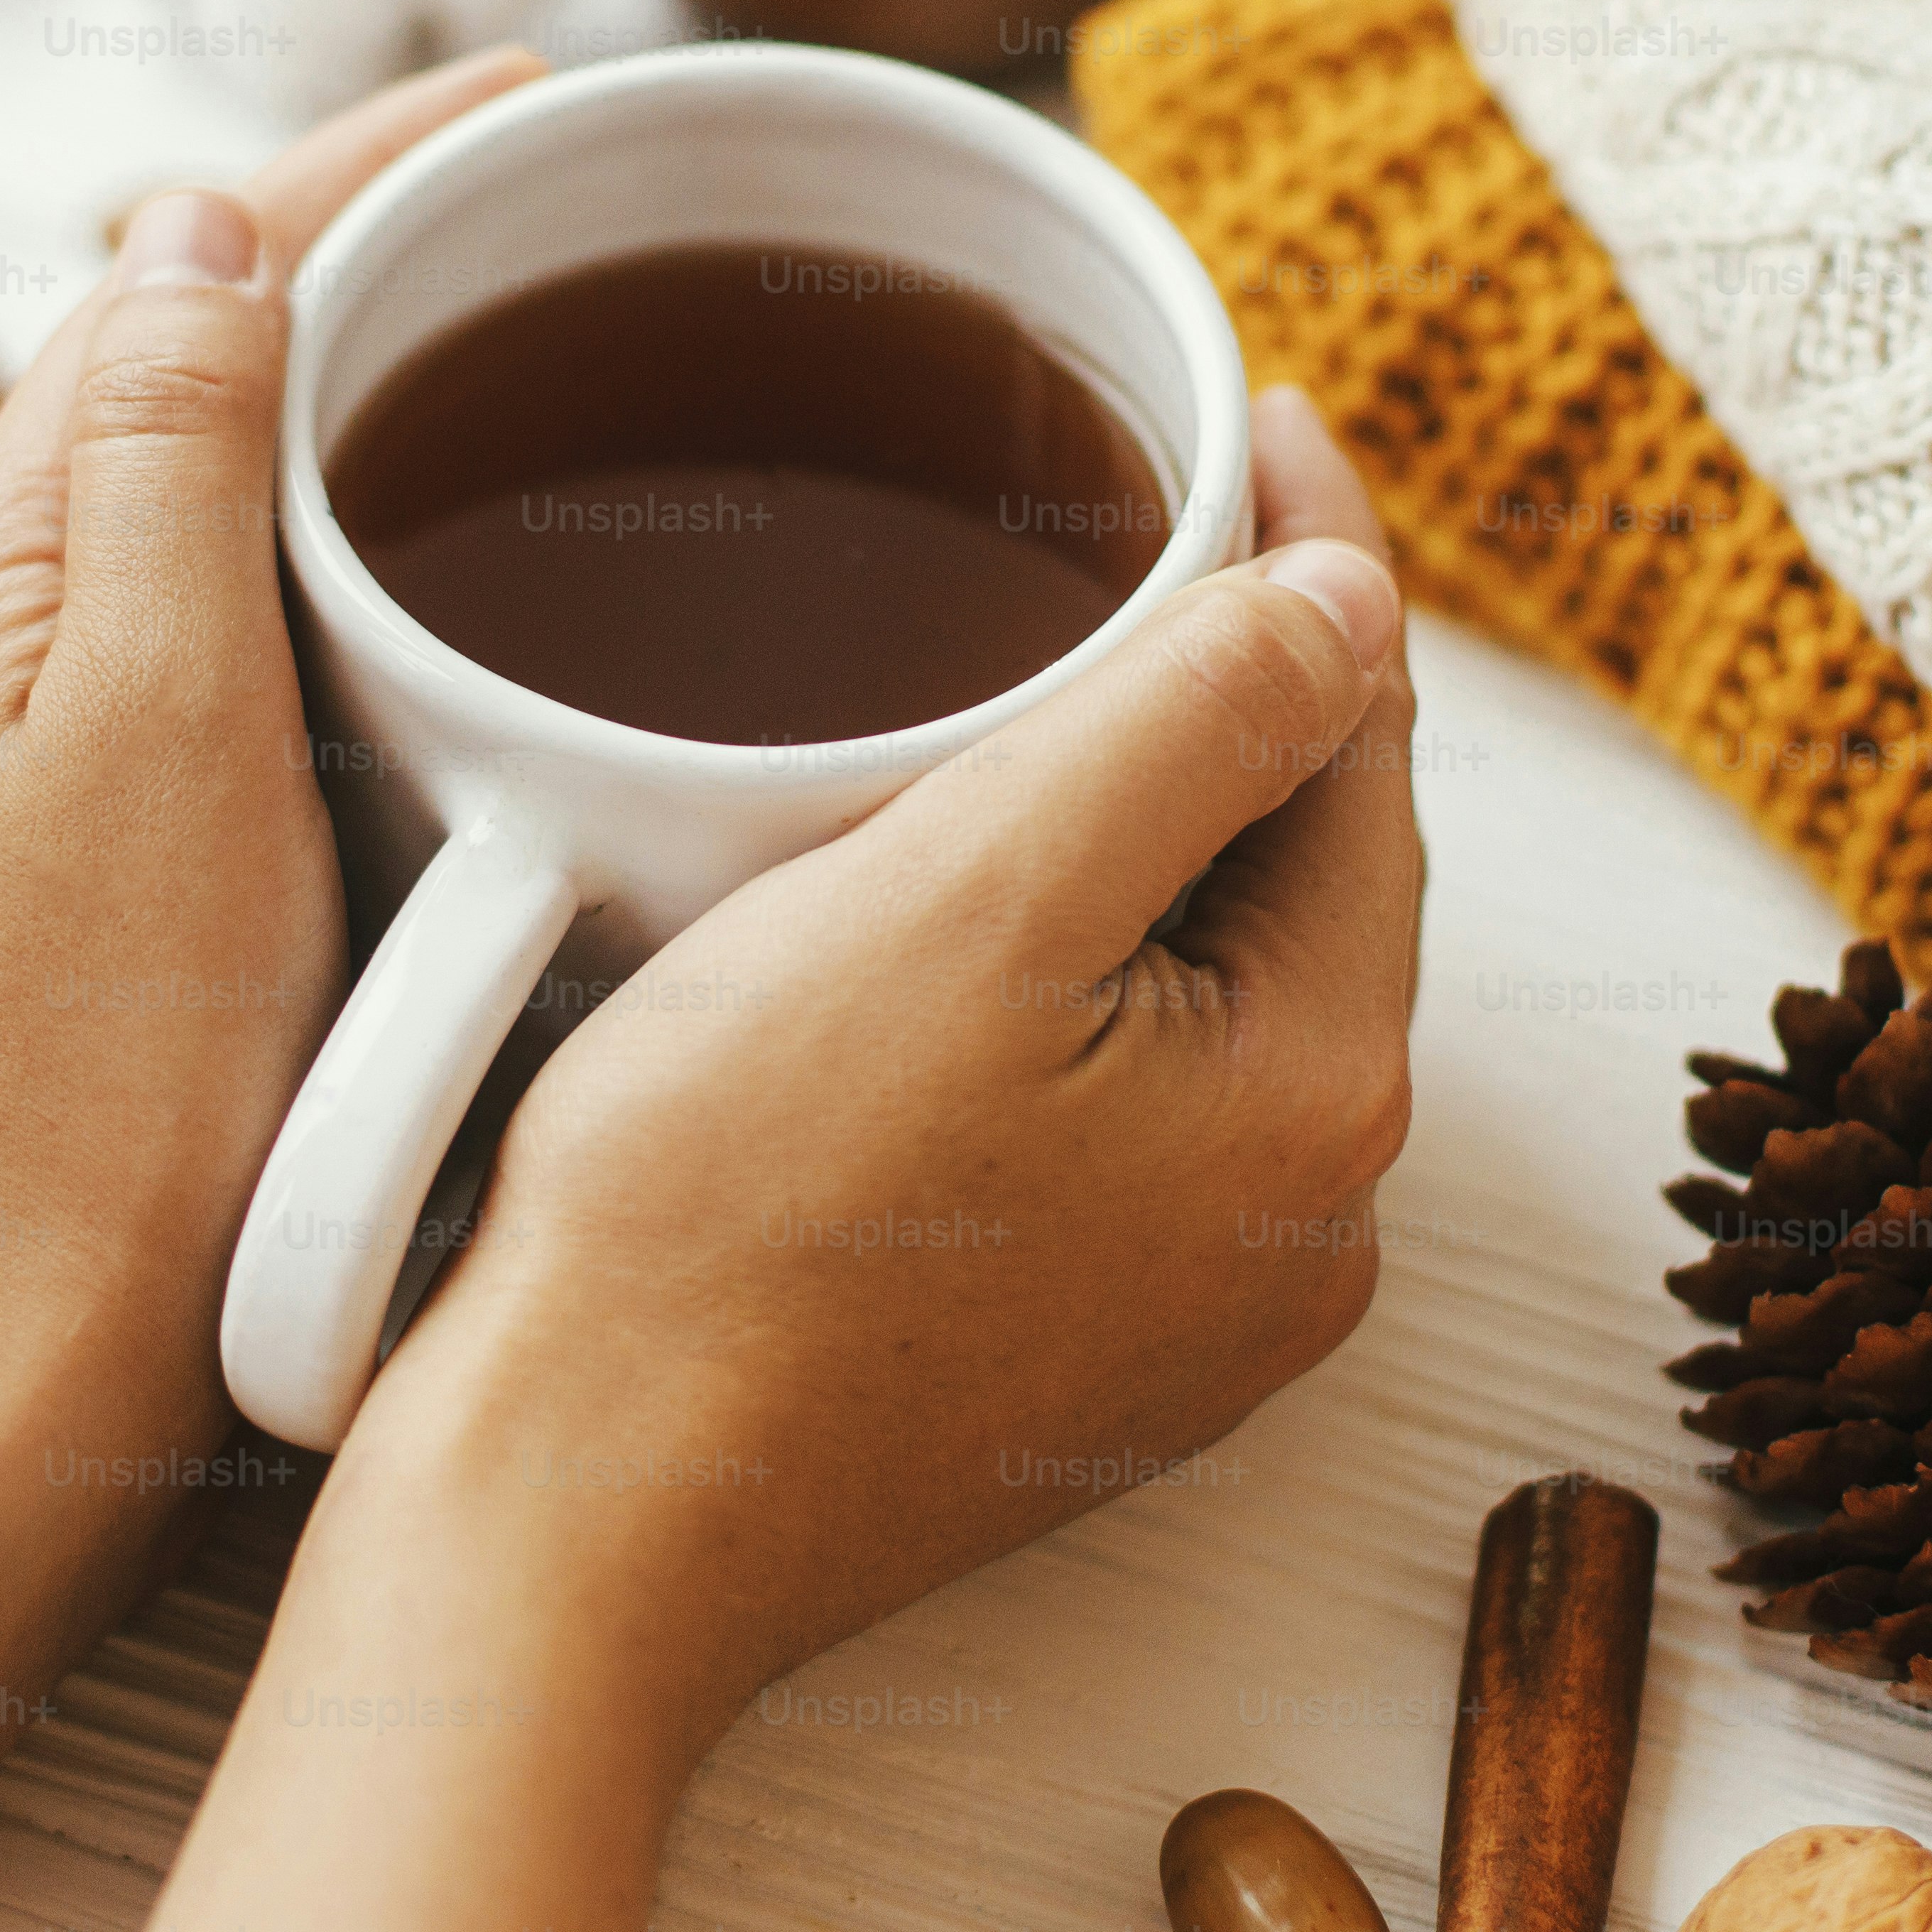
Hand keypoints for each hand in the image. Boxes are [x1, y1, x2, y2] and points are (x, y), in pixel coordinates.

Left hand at [0, 47, 541, 1450]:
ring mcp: (60, 741)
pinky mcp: (128, 851)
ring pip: (241, 488)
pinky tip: (491, 581)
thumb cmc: (84, 1092)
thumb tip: (200, 209)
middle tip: (608, 191)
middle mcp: (5, 624)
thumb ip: (173, 456)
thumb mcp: (149, 724)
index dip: (378, 156)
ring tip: (576, 332)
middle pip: (211, 354)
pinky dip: (379, 546)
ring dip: (392, 385)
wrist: (2, 1389)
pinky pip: (264, 625)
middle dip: (397, 242)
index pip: (192, 265)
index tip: (556, 89)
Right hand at [343, 385, 1422, 1746]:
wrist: (569, 1524)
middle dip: (1213, 691)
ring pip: (1190, 983)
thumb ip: (1196, 722)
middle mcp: (1301, 1229)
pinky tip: (930, 918)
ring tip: (1007, 690)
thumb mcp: (974, 898)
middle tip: (1110, 523)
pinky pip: (1104, 1100)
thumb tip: (1354, 604)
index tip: (1236, 407)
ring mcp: (1184, 1312)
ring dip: (1123, 833)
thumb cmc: (730, 1218)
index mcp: (1321, 1097)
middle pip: (1290, 870)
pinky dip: (1049, 978)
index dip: (1305, 552)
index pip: (1361, 749)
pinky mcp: (1064, 1357)